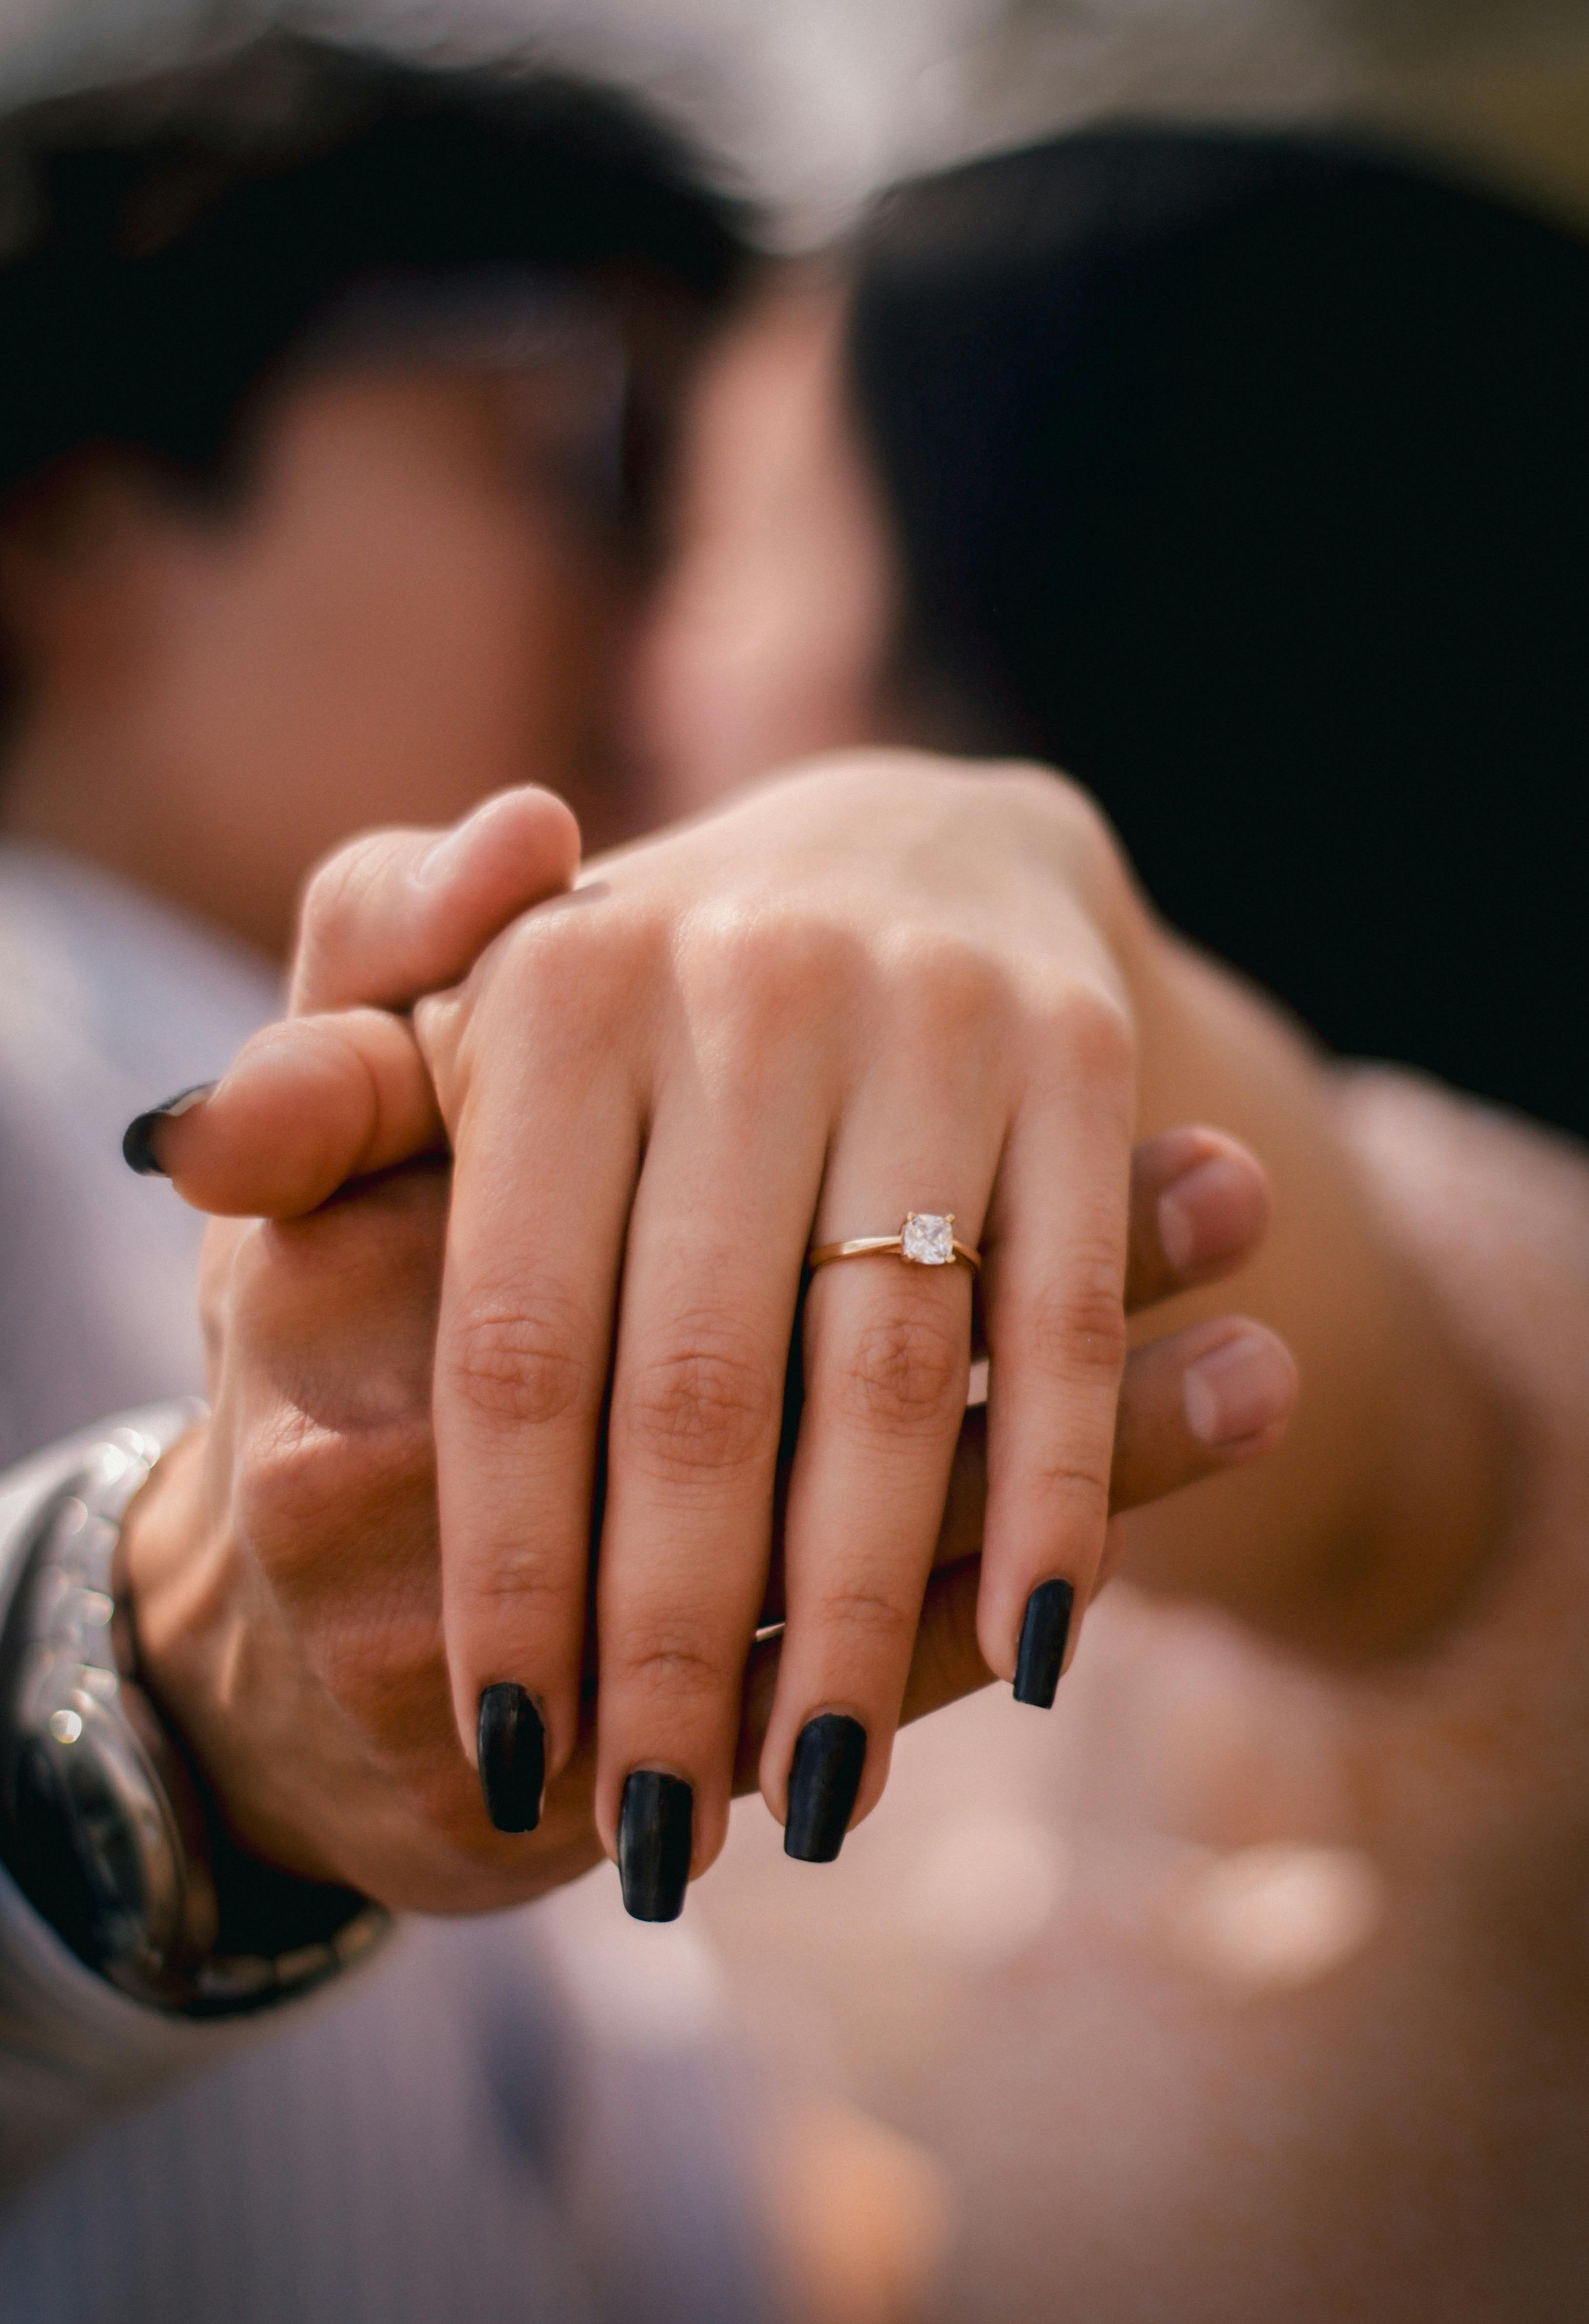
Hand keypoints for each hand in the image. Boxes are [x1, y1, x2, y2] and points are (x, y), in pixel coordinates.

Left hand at [145, 753, 1294, 1909]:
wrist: (913, 850)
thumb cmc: (650, 998)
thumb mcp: (468, 1021)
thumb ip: (320, 1096)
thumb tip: (181, 1154)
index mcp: (563, 991)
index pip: (518, 1339)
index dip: (518, 1567)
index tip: (505, 1755)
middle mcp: (748, 985)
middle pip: (702, 1384)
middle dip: (683, 1640)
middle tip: (664, 1832)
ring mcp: (931, 1011)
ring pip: (887, 1372)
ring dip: (864, 1617)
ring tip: (820, 1804)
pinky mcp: (1082, 1054)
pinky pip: (1060, 1314)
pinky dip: (1053, 1495)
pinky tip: (1031, 1661)